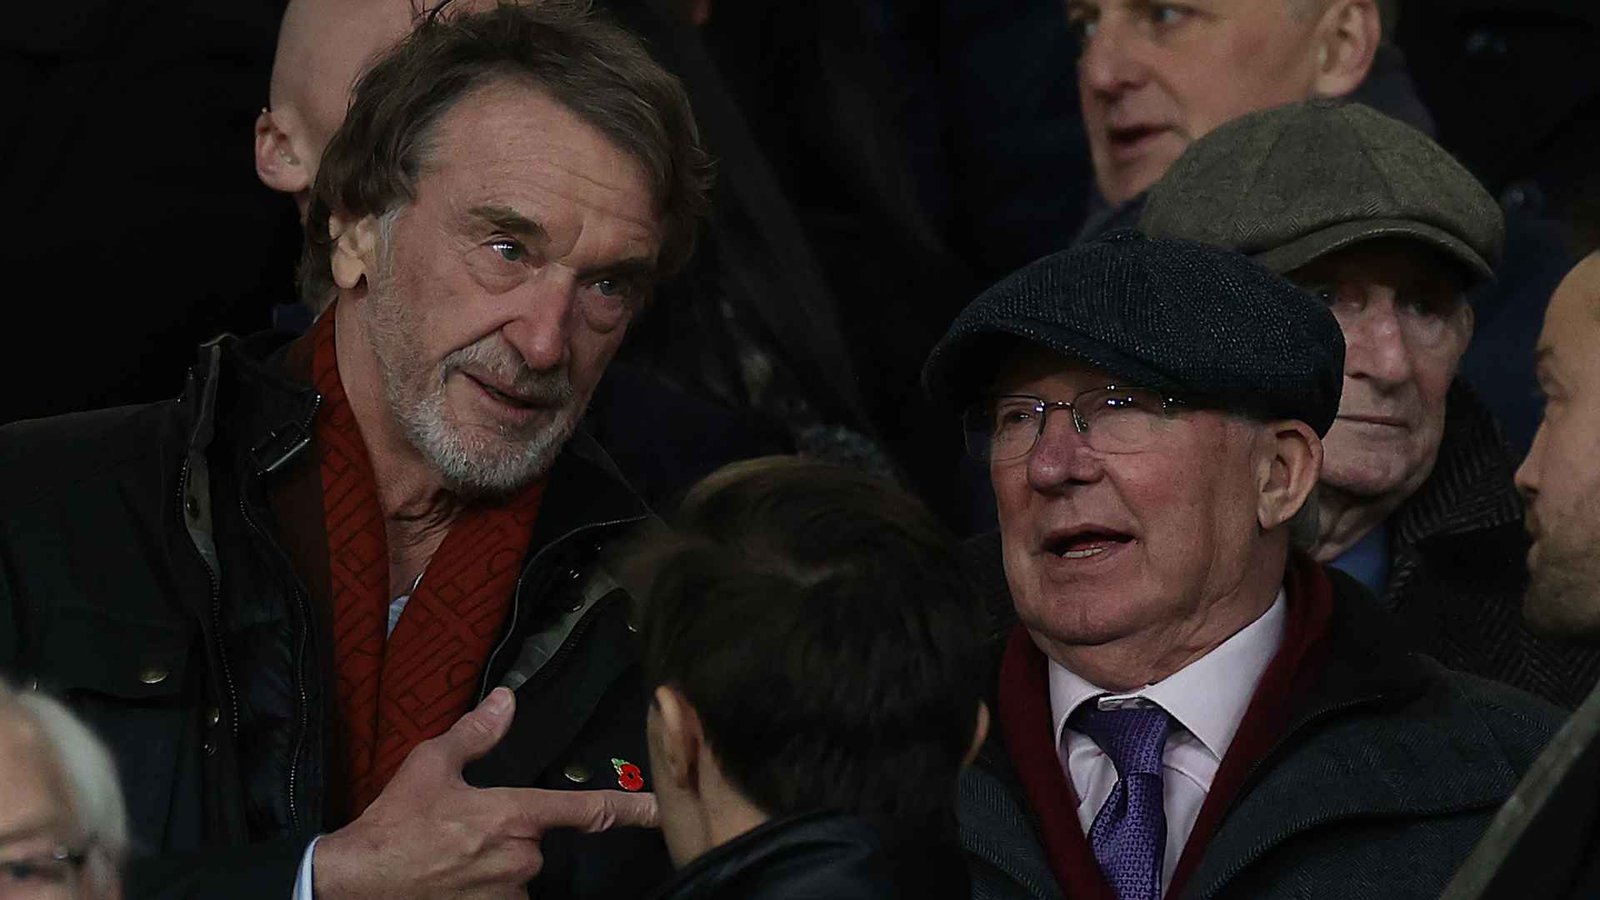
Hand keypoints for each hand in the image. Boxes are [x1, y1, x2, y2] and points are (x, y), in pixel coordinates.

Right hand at [312, 687, 658, 898]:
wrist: (357, 883)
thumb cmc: (394, 822)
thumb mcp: (430, 765)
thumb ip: (477, 733)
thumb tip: (508, 699)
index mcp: (512, 815)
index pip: (584, 811)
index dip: (629, 809)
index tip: (661, 809)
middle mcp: (520, 859)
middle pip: (537, 841)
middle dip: (511, 834)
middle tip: (463, 831)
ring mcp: (507, 895)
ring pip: (519, 874)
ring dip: (496, 864)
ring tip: (450, 857)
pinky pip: (503, 898)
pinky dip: (485, 887)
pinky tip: (453, 879)